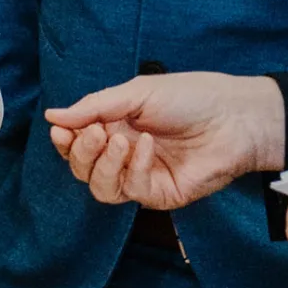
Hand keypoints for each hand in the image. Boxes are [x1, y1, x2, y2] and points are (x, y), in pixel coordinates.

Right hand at [44, 72, 284, 208]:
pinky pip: (132, 191)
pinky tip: (148, 146)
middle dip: (82, 152)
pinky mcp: (161, 194)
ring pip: (101, 188)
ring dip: (103, 165)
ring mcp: (143, 176)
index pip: (78, 143)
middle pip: (83, 169)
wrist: (234, 115)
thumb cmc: (192, 96)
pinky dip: (135, 168)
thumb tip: (53, 115)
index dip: (65, 140)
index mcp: (118, 126)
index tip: (60, 130)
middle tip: (96, 132)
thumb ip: (95, 106)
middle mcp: (126, 153)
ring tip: (120, 141)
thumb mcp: (138, 92)